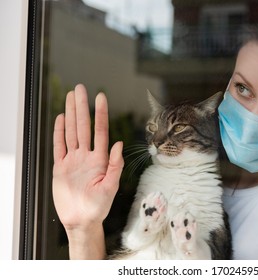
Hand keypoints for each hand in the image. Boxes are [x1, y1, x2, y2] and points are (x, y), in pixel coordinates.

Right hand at [52, 84, 123, 231]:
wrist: (82, 220)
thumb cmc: (99, 206)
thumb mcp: (111, 187)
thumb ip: (115, 165)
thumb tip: (119, 143)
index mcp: (100, 159)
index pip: (100, 131)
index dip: (100, 113)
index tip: (101, 97)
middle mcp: (87, 156)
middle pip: (83, 126)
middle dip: (82, 107)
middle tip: (80, 88)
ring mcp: (73, 160)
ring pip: (71, 132)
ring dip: (70, 114)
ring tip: (70, 97)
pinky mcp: (61, 167)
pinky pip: (59, 146)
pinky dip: (59, 132)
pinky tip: (61, 119)